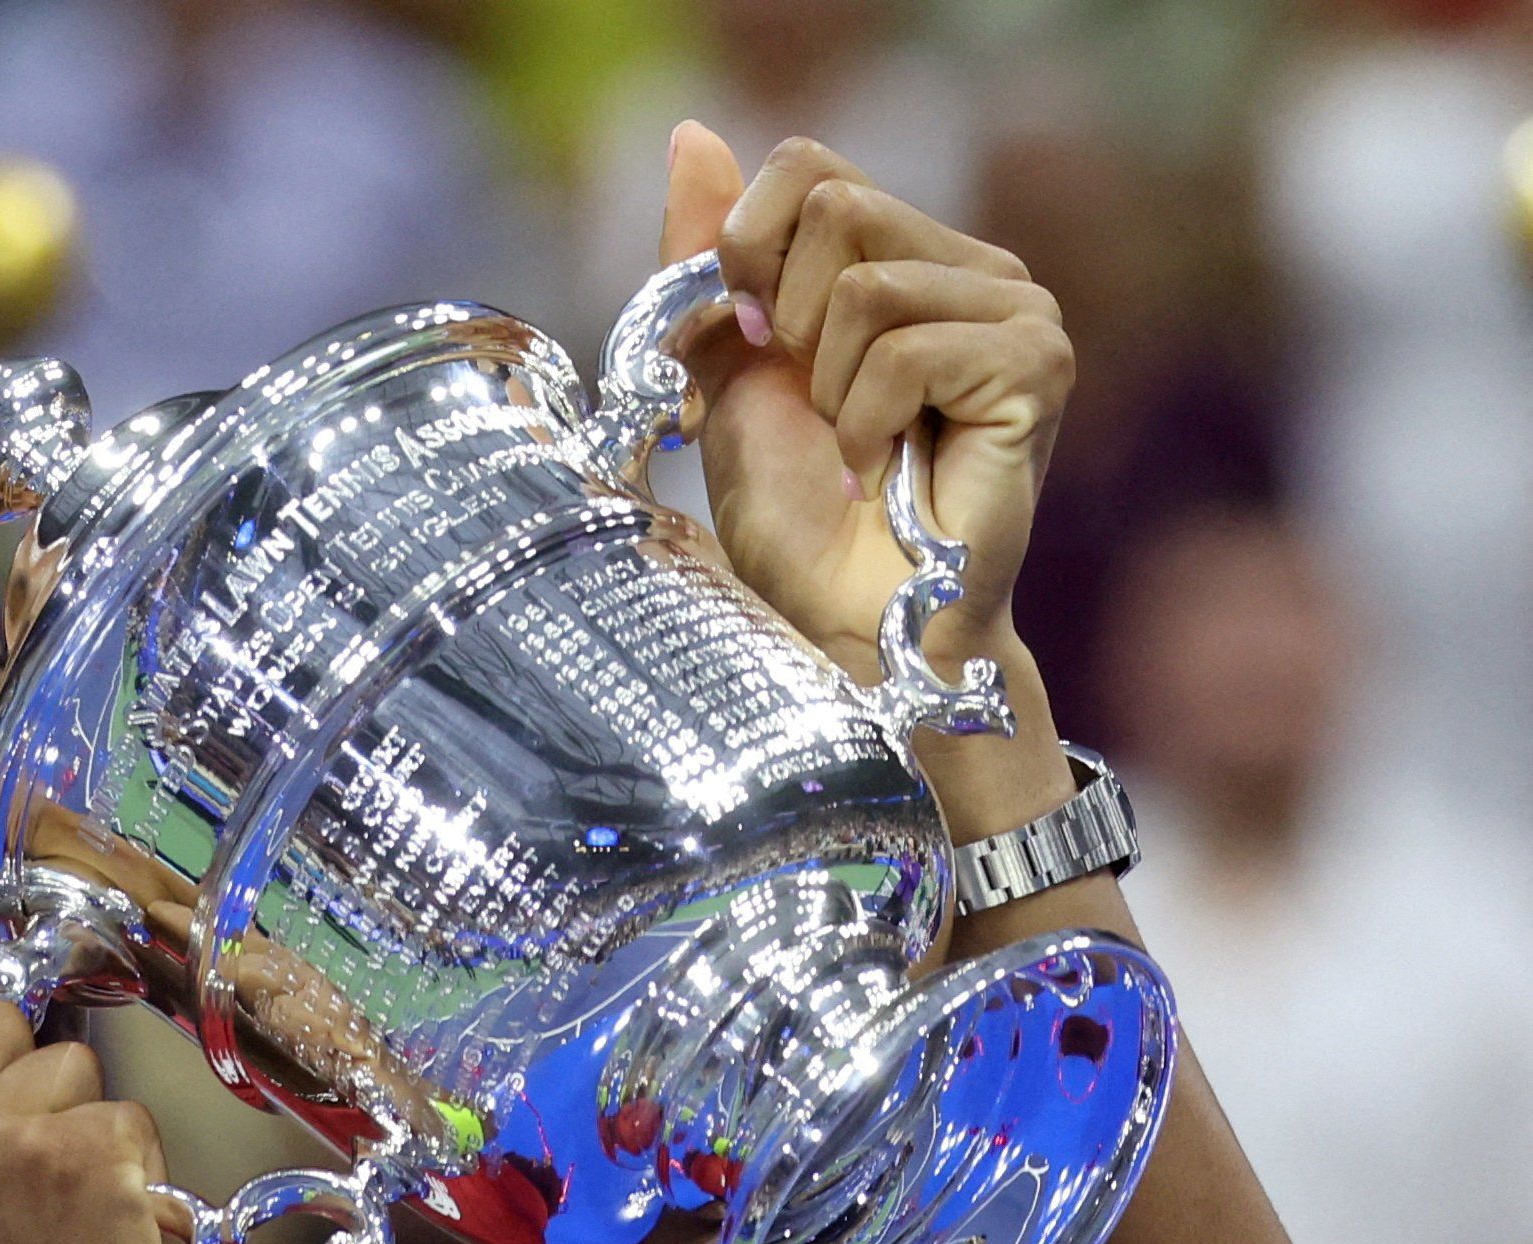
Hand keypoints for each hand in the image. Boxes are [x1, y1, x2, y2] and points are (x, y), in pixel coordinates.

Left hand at [662, 124, 1078, 838]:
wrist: (848, 625)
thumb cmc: (799, 518)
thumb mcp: (728, 369)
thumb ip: (710, 260)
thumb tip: (691, 134)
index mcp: (909, 256)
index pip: (811, 168)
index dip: (748, 249)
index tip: (746, 343)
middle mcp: (977, 269)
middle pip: (836, 207)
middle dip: (784, 322)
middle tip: (810, 408)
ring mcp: (1019, 313)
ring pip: (867, 281)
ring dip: (827, 385)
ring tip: (852, 451)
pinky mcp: (1035, 365)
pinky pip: (906, 346)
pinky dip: (865, 420)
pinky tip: (880, 471)